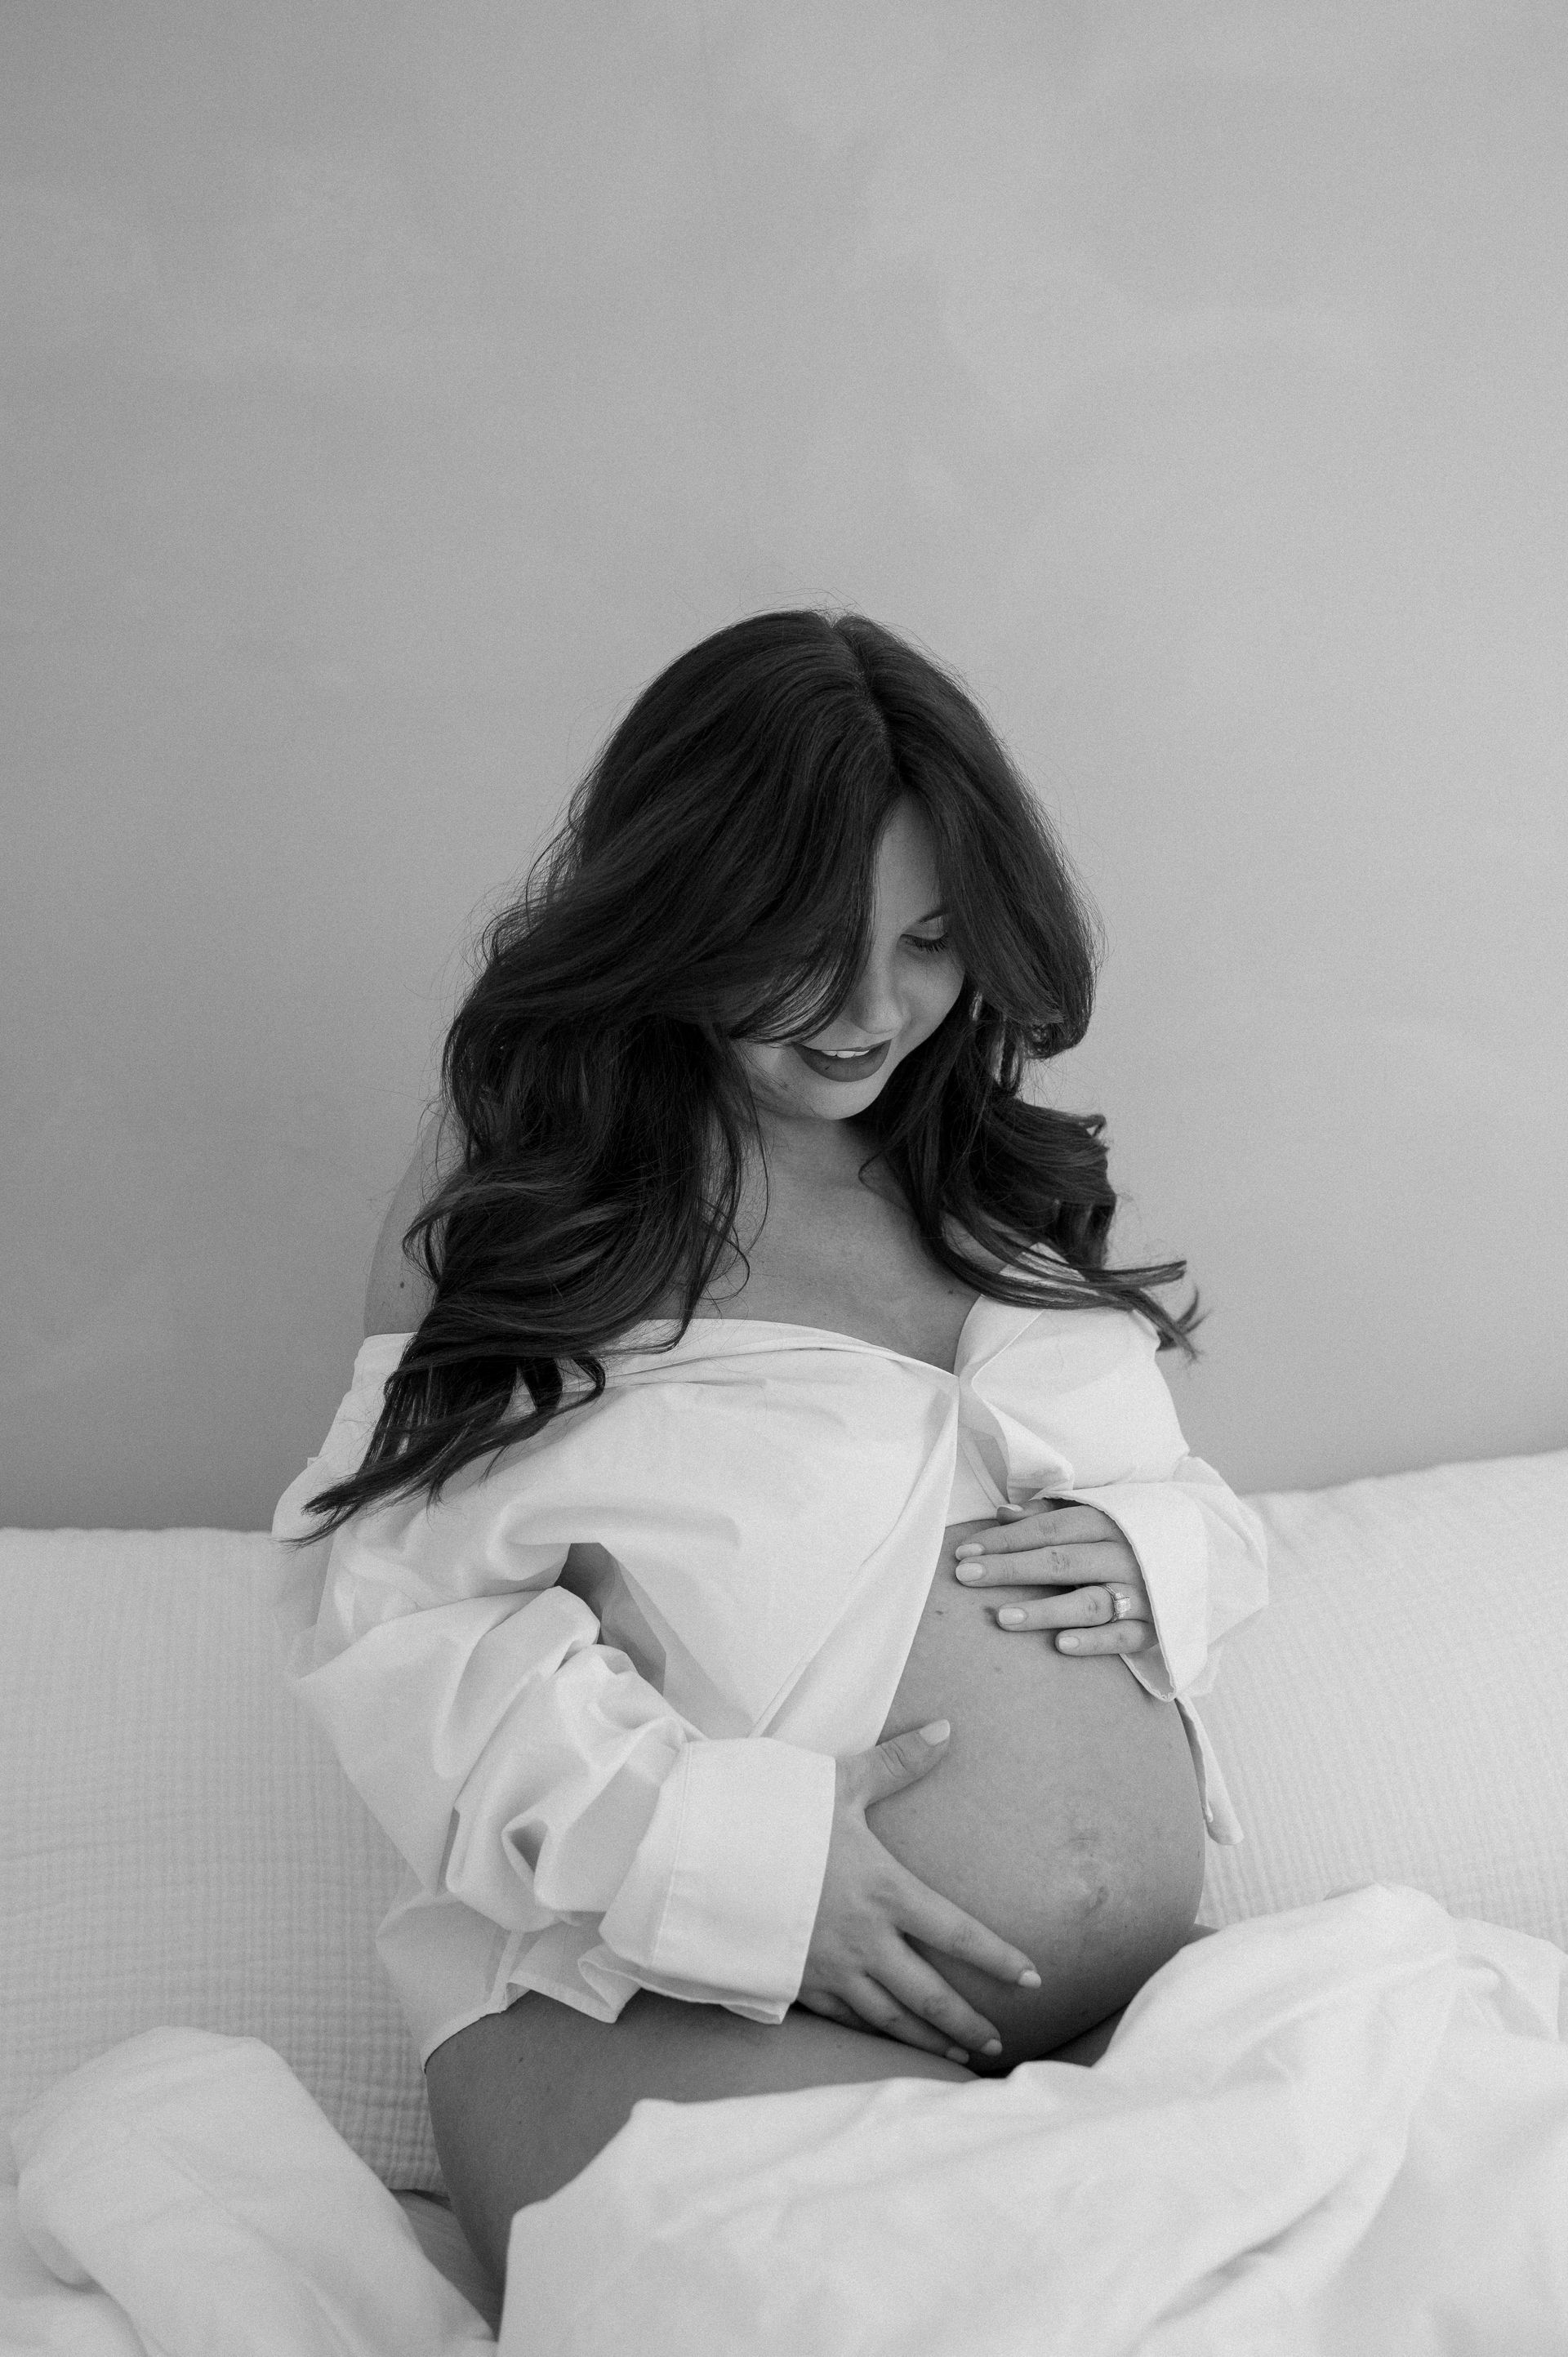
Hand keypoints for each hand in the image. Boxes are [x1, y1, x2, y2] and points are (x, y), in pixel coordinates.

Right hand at [798, 1721, 1041, 2062]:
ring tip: (957, 2056)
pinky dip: (874, 2037)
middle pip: (930, 1993)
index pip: (958, 1932)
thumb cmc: (776, 1816)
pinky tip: (887, 2043)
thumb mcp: (840, 1784)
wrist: (705, 1856)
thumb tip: (947, 1728)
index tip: (1031, 1977)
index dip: (999, 1958)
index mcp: (884, 1891)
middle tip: (997, 2044)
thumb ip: (897, 1763)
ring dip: (928, 2039)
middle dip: (967, 2021)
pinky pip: (844, 2019)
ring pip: (891, 2018)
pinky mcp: (796, 1983)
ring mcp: (830, 1968)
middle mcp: (865, 1940)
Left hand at [952, 1502, 1157, 1657]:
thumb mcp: (1099, 1514)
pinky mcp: (1158, 1628)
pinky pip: (1123, 1638)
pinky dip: (1093, 1642)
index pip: (1049, 1528)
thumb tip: (1001, 1514)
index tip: (964, 1551)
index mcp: (1111, 1521)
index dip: (1005, 1539)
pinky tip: (1059, 1645)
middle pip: (1061, 1561)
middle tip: (966, 1576)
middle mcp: (1127, 1555)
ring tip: (1002, 1617)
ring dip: (1045, 1610)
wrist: (1209, 1559)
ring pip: (1089, 1602)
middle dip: (1010, 1568)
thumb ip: (1051, 1514)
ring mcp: (1144, 1593)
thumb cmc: (1133, 1536)